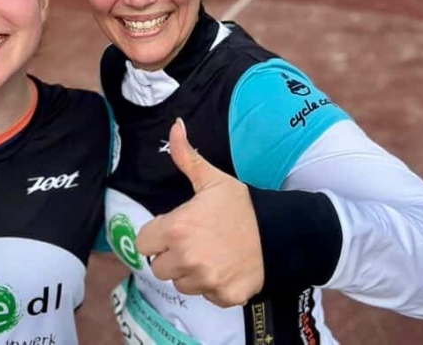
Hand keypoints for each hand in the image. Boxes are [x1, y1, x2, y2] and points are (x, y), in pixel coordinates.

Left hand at [135, 118, 264, 307]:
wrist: (279, 233)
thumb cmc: (241, 205)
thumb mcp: (212, 180)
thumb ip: (186, 156)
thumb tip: (174, 125)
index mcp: (176, 229)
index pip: (143, 243)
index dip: (157, 235)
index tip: (174, 229)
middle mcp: (186, 259)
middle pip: (159, 266)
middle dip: (171, 256)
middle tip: (194, 241)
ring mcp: (205, 281)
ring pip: (180, 283)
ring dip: (190, 272)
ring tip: (211, 254)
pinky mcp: (222, 297)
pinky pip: (205, 295)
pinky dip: (212, 286)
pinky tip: (226, 267)